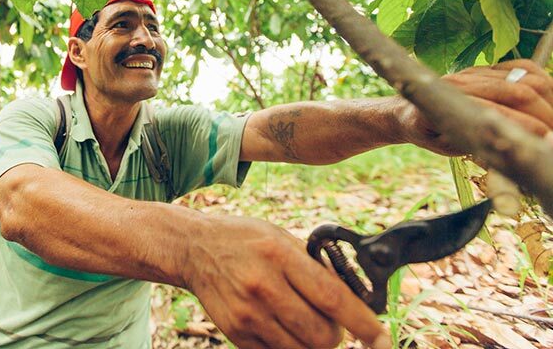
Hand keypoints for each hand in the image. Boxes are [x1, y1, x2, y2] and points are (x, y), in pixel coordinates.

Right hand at [183, 216, 389, 348]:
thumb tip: (354, 297)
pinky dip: (290, 347)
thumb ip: (314, 265)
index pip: (333, 298)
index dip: (363, 323)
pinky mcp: (236, 332)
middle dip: (337, 335)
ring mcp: (247, 313)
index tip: (381, 339)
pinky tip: (283, 326)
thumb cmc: (244, 239)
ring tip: (306, 323)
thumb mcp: (281, 237)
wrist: (194, 249)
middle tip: (332, 323)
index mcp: (280, 256)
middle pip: (321, 335)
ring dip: (314, 343)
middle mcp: (263, 286)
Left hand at [399, 59, 552, 153]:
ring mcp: (475, 71)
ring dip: (547, 99)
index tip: (544, 139)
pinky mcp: (485, 68)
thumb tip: (506, 153)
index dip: (525, 126)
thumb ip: (474, 147)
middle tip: (552, 133)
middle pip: (518, 91)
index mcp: (447, 103)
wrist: (408, 108)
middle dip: (543, 113)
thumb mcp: (447, 146)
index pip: (496, 112)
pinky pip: (524, 68)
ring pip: (525, 78)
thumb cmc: (429, 133)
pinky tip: (545, 99)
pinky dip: (541, 81)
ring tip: (551, 119)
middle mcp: (462, 81)